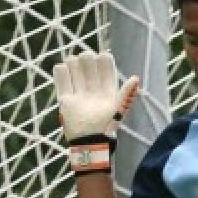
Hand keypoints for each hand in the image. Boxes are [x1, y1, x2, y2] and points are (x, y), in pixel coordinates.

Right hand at [52, 52, 139, 172]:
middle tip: (87, 58)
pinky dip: (61, 71)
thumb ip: (126, 93)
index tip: (103, 56)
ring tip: (74, 61)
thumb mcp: (119, 109)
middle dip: (87, 59)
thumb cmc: (106, 126)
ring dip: (74, 62)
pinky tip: (63, 68)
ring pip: (75, 70)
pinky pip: (61, 81)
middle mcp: (93, 90)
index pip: (106, 69)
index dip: (104, 60)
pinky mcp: (65, 100)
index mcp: (107, 90)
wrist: (88, 142)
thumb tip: (136, 78)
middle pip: (88, 65)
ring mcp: (79, 94)